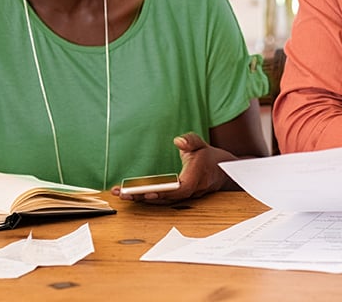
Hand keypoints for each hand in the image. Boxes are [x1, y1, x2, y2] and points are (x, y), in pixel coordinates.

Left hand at [110, 132, 236, 204]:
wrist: (220, 171)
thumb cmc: (207, 156)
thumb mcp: (200, 143)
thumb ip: (190, 140)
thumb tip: (178, 140)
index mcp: (196, 177)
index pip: (180, 189)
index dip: (164, 192)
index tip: (147, 192)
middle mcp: (190, 190)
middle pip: (166, 199)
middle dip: (143, 197)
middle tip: (123, 194)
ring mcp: (183, 197)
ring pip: (162, 202)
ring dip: (141, 199)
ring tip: (121, 194)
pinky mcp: (177, 198)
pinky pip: (161, 201)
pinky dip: (146, 199)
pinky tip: (131, 196)